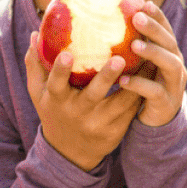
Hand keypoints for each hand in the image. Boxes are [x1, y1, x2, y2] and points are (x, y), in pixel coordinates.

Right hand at [25, 33, 141, 170]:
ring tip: (147, 59)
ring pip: (120, 103)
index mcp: (56, 101)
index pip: (56, 85)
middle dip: (106, 77)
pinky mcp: (115, 131)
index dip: (60, 70)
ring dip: (135, 83)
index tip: (66, 54)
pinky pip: (131, 110)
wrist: (70, 153)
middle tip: (118, 58)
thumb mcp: (38, 93)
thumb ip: (35, 65)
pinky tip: (152, 74)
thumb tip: (34, 34)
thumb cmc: (53, 112)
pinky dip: (142, 92)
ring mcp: (98, 123)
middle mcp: (77, 113)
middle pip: (93, 94)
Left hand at [118, 2, 186, 126]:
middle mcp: (175, 67)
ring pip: (170, 65)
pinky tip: (123, 80)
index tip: (144, 3)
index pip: (167, 31)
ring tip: (133, 45)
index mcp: (169, 55)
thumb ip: (129, 47)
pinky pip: (155, 92)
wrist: (153, 123)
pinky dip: (139, 84)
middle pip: (171, 43)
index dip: (158, 17)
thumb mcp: (137, 66)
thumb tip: (103, 22)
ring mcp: (174, 85)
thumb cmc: (141, 88)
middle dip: (155, 30)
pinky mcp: (166, 104)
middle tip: (136, 19)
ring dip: (153, 52)